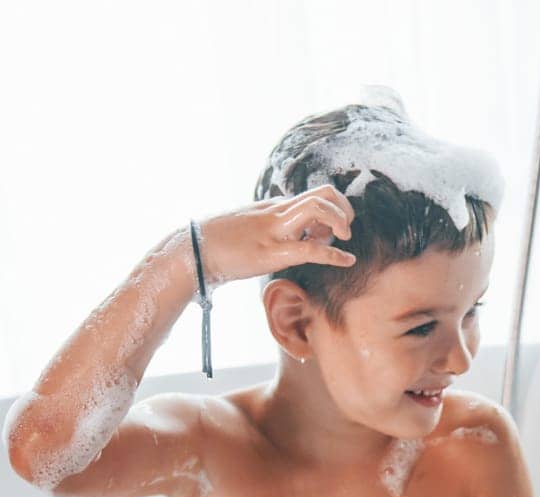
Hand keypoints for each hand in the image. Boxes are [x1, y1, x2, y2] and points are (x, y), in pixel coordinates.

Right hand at [194, 186, 356, 285]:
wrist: (192, 251)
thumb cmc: (218, 244)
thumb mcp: (249, 230)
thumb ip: (272, 229)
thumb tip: (290, 238)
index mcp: (274, 208)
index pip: (314, 196)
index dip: (333, 209)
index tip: (331, 232)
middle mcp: (277, 212)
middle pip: (323, 193)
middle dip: (343, 208)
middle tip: (345, 230)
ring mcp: (275, 229)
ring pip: (318, 208)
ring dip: (340, 221)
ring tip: (345, 239)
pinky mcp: (271, 251)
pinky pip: (310, 248)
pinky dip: (334, 254)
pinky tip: (347, 260)